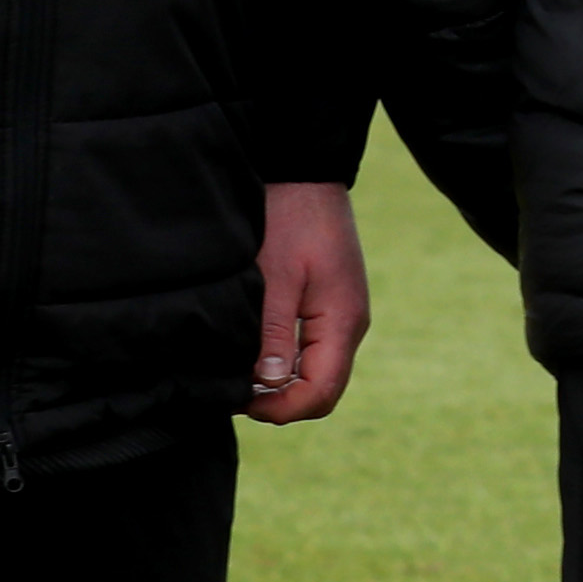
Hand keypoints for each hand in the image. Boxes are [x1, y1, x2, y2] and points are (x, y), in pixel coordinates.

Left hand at [249, 183, 369, 423]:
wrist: (304, 172)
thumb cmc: (288, 217)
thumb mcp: (273, 276)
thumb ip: (273, 334)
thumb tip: (269, 385)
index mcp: (342, 321)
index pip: (321, 393)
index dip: (281, 409)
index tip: (238, 400)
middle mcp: (349, 324)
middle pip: (322, 389)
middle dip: (280, 400)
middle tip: (233, 389)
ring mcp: (342, 314)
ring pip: (316, 371)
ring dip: (281, 381)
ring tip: (238, 368)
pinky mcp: (329, 303)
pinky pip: (312, 349)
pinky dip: (285, 360)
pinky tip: (254, 348)